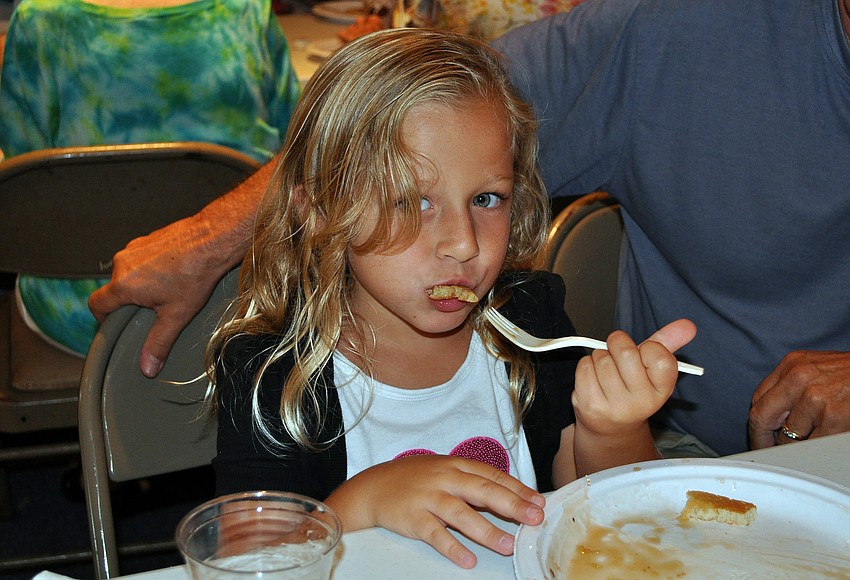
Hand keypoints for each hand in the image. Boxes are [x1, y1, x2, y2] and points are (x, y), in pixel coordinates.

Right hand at [88, 157, 274, 375]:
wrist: (213, 238)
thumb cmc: (196, 272)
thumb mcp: (177, 315)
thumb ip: (159, 343)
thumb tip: (147, 367)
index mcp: (123, 284)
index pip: (96, 304)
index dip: (103, 318)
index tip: (116, 325)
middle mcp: (123, 263)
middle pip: (114, 288)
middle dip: (129, 302)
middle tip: (151, 311)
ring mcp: (135, 247)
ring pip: (129, 272)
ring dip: (141, 284)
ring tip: (166, 291)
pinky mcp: (148, 238)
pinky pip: (142, 258)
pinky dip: (152, 268)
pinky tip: (173, 274)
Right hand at [323, 455, 544, 568]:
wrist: (374, 486)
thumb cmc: (416, 479)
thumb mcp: (445, 470)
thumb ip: (473, 481)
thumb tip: (509, 496)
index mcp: (456, 465)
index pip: (493, 476)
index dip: (517, 489)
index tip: (538, 502)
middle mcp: (445, 479)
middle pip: (483, 491)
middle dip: (512, 505)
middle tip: (534, 518)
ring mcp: (429, 498)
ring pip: (462, 514)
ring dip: (487, 530)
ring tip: (508, 545)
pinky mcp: (413, 518)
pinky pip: (436, 534)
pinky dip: (452, 547)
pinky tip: (468, 559)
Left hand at [574, 319, 696, 435]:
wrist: (612, 426)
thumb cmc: (632, 389)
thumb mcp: (653, 368)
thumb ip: (668, 343)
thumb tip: (688, 325)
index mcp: (662, 390)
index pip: (661, 357)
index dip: (649, 347)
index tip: (644, 353)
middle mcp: (642, 402)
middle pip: (625, 352)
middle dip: (618, 343)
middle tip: (619, 352)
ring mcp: (616, 406)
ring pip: (601, 358)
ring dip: (601, 356)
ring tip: (608, 370)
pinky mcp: (591, 405)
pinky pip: (584, 367)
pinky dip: (587, 366)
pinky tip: (595, 379)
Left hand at [749, 350, 849, 447]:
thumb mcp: (815, 368)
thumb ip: (790, 385)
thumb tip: (772, 415)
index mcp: (792, 364)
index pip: (758, 399)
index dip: (758, 422)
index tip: (760, 436)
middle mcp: (799, 378)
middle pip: (761, 417)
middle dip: (762, 439)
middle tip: (768, 450)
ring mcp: (815, 398)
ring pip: (787, 435)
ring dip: (795, 444)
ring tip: (809, 438)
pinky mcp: (834, 417)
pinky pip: (811, 444)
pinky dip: (813, 448)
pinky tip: (823, 440)